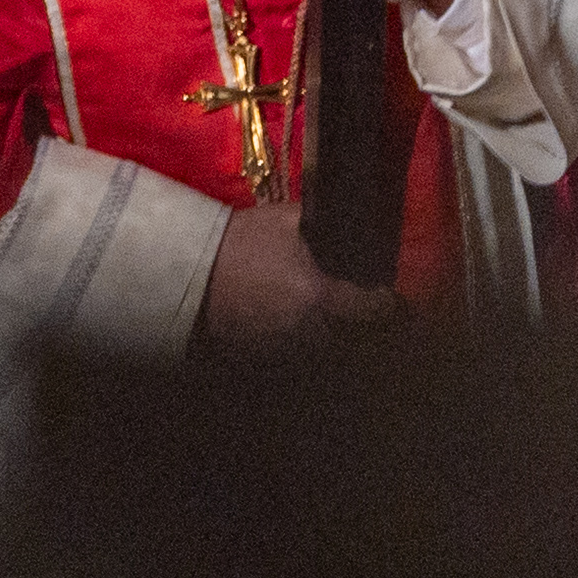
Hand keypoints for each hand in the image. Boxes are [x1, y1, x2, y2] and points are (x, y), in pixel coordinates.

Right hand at [200, 201, 395, 347]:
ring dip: (330, 337)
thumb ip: (321, 221)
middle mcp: (309, 332)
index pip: (373, 311)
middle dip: (359, 326)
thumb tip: (344, 217)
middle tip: (361, 311)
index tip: (391, 299)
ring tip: (327, 319)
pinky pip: (293, 355)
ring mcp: (283, 352)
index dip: (387, 305)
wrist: (186, 272)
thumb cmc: (239, 243)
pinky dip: (298, 343)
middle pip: (352, 339)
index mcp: (321, 298)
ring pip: (322, 350)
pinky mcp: (259, 360)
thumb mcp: (285, 220)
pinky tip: (292, 326)